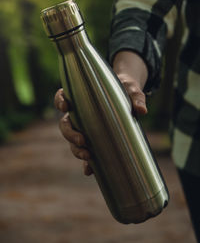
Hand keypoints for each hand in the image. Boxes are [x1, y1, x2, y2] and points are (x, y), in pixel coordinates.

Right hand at [55, 51, 148, 175]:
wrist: (130, 97)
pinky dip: (87, 163)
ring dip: (76, 150)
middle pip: (65, 124)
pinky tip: (89, 170)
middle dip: (70, 134)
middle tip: (82, 140)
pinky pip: (86, 151)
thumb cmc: (126, 89)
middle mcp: (80, 113)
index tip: (66, 107)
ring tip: (88, 156)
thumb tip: (142, 111)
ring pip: (72, 140)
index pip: (63, 96)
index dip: (60, 101)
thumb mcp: (132, 90)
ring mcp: (85, 128)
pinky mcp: (95, 139)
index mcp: (82, 96)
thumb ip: (136, 97)